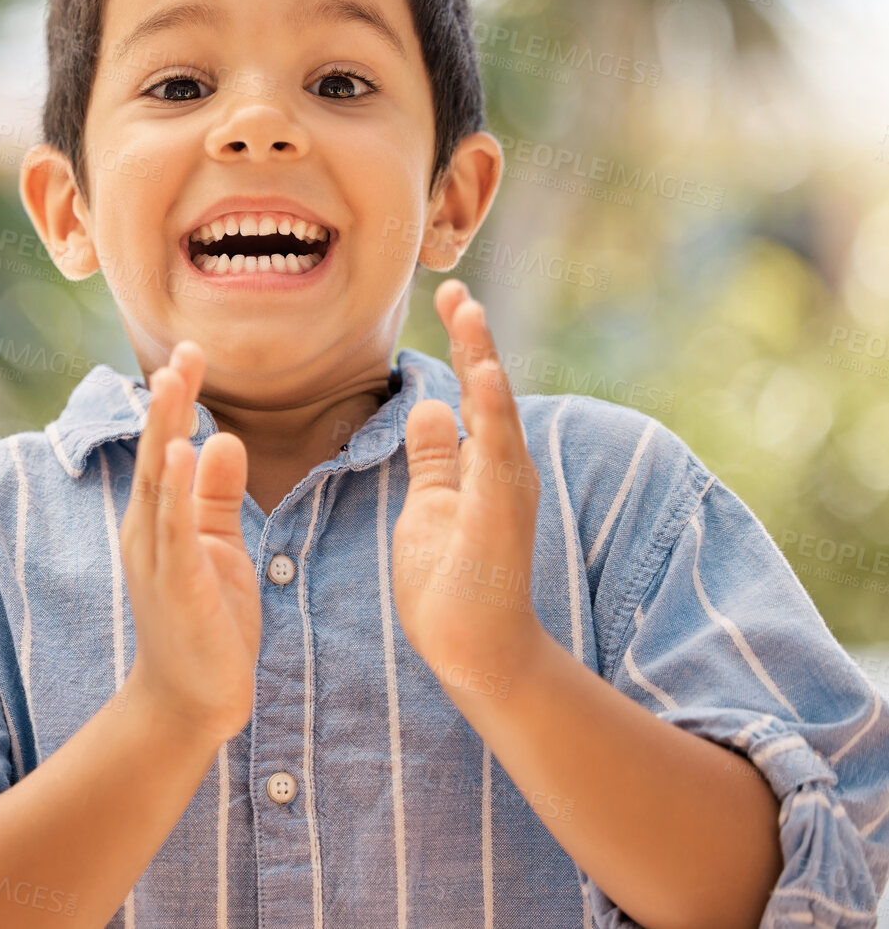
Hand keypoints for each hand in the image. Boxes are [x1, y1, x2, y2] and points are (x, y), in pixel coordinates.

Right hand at [121, 341, 259, 747]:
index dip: (175, 400)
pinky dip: (175, 488)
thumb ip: (217, 494)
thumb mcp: (217, 545)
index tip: (190, 354)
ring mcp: (156, 556)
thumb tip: (224, 438)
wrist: (191, 700)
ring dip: (165, 429)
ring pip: (157, 481)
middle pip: (154, 451)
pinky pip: (173, 528)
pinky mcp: (176, 583)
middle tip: (183, 350)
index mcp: (158, 517)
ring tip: (174, 382)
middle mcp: (147, 529)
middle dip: (168, 401)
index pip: (164, 445)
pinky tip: (180, 452)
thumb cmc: (205, 623)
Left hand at [392, 280, 548, 682]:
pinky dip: (491, 414)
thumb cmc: (451, 583)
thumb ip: (436, 457)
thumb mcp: (431, 504)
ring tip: (469, 311)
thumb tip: (430, 407)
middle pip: (490, 389)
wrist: (472, 650)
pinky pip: (497, 455)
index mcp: (484, 463)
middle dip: (474, 338)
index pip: (472, 389)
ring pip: (500, 413)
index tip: (449, 296)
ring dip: (484, 360)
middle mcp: (503, 468)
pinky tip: (481, 375)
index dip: (464, 342)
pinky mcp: (501, 515)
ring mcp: (506, 490)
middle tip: (455, 287)